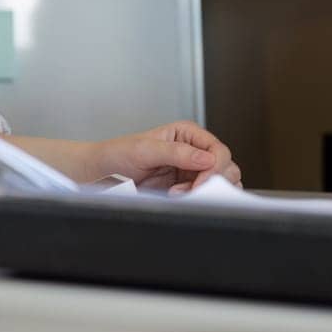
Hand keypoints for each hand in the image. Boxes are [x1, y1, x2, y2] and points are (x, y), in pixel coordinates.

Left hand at [81, 121, 241, 193]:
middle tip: (187, 189)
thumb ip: (177, 153)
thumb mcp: (145, 150)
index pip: (218, 150)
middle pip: (226, 167)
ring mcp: (192, 169)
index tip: (201, 181)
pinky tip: (178, 196)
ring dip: (204, 191)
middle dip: (210, 181)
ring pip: (221, 183)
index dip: (215, 167)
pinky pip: (206, 194)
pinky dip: (199, 198)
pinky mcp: (188, 185)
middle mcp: (194, 149)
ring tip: (178, 192)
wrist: (105, 170)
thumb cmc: (120, 152)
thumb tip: (206, 159)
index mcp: (187, 133)